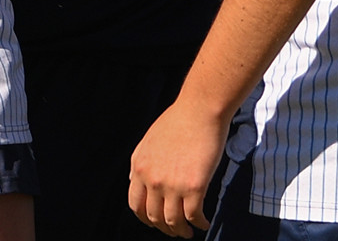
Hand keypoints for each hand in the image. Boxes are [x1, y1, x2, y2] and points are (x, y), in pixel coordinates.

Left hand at [128, 98, 227, 236]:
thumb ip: (139, 163)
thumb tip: (133, 181)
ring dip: (181, 231)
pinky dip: (199, 223)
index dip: (145, 218)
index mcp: (139, 168)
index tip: (154, 222)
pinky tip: (204, 223)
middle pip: (154, 217)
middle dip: (164, 229)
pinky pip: (193, 215)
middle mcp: (152, 180)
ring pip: (173, 222)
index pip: (135, 206)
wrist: (200, 109)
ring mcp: (173, 185)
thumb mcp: (148, 141)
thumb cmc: (178, 120)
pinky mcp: (195, 187)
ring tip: (188, 231)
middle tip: (174, 230)